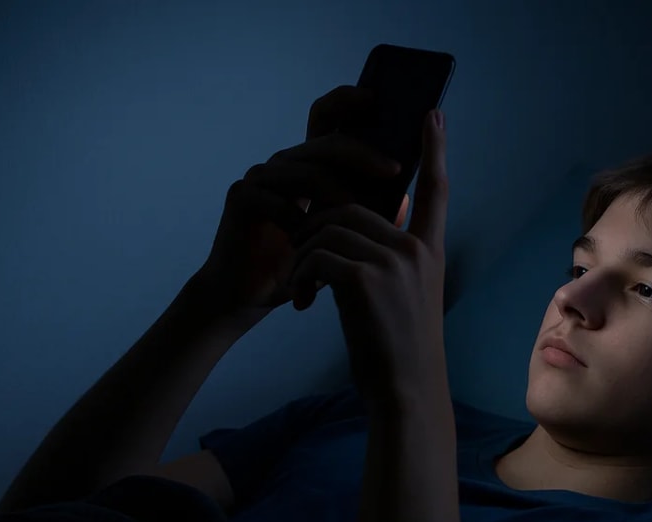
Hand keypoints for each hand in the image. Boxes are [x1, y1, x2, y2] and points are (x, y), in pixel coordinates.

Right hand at [189, 86, 410, 320]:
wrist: (250, 294)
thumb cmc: (301, 264)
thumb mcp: (342, 237)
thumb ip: (368, 214)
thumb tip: (409, 200)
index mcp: (310, 164)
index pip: (328, 119)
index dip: (347, 100)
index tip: (377, 97)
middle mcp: (285, 162)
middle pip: (328, 143)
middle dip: (364, 153)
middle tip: (394, 170)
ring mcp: (261, 177)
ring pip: (308, 172)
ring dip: (339, 196)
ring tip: (360, 219)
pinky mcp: (242, 198)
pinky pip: (278, 202)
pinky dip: (302, 223)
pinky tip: (315, 242)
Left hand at [287, 109, 447, 403]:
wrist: (405, 391)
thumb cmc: (398, 352)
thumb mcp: (404, 298)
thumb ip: (390, 261)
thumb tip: (351, 233)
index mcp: (428, 252)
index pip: (436, 191)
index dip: (433, 151)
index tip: (432, 115)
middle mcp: (415, 250)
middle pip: (351, 209)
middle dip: (316, 231)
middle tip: (303, 267)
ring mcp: (394, 262)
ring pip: (327, 230)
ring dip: (303, 256)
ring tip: (303, 290)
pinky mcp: (365, 279)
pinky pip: (316, 255)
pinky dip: (300, 276)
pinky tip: (304, 302)